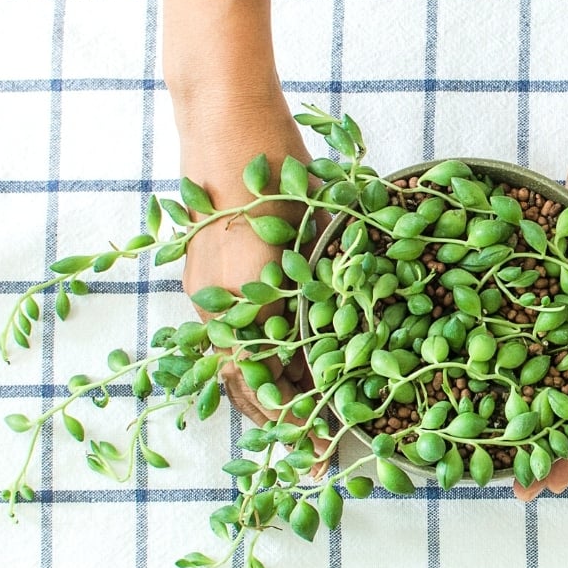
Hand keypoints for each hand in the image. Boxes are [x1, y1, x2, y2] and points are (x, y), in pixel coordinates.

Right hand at [175, 110, 331, 474]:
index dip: (296, 423)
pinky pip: (222, 328)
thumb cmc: (280, 170)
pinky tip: (280, 345)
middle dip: (278, 416)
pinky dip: (250, 347)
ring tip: (302, 397)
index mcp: (246, 308)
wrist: (225, 120)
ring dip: (264, 382)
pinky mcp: (199, 272)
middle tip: (311, 436)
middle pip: (243, 385)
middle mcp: (216, 309)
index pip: (266, 390)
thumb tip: (367, 329)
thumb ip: (336, 287)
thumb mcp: (323, 232)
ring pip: (231, 358)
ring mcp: (202, 291)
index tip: (320, 447)